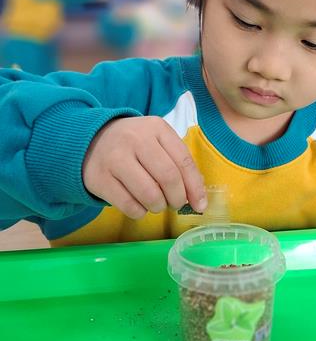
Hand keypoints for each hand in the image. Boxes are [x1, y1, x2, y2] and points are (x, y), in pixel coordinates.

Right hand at [82, 116, 206, 219]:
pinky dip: (140, 212)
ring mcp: (115, 159)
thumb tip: (197, 197)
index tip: (199, 204)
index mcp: (156, 128)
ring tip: (157, 204)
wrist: (90, 141)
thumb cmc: (133, 145)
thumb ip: (178, 163)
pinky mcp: (100, 179)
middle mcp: (135, 139)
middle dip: (177, 199)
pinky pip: (129, 206)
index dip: (195, 187)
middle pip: (168, 178)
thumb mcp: (157, 142)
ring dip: (158, 207)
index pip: (184, 161)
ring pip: (149, 194)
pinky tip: (139, 205)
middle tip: (175, 204)